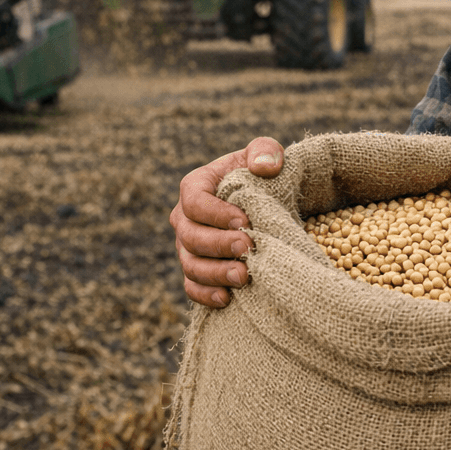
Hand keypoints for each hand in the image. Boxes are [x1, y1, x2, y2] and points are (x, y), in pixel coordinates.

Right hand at [170, 137, 283, 306]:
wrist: (263, 204)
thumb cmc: (261, 175)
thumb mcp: (266, 154)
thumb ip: (265, 150)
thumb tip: (264, 166)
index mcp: (195, 187)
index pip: (194, 201)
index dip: (216, 214)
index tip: (244, 221)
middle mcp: (184, 218)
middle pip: (190, 236)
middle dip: (219, 245)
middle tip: (248, 248)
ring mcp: (187, 247)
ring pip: (190, 265)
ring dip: (215, 273)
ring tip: (244, 276)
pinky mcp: (196, 270)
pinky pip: (192, 287)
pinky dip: (206, 295)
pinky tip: (227, 298)